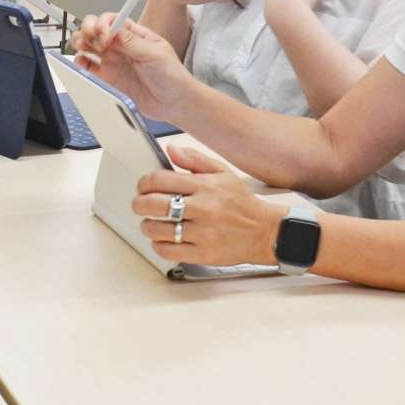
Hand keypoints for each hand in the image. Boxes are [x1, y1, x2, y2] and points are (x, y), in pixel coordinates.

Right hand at [68, 14, 201, 122]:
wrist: (173, 102)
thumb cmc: (172, 76)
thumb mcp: (155, 54)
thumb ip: (132, 42)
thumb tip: (113, 30)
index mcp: (134, 34)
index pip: (112, 20)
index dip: (103, 23)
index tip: (104, 35)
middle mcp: (121, 46)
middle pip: (96, 30)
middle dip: (87, 30)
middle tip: (91, 41)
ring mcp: (113, 61)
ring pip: (88, 45)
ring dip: (80, 43)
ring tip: (81, 47)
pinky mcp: (107, 78)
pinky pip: (88, 67)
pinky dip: (80, 63)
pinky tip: (82, 63)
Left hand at [130, 144, 289, 266]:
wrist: (265, 232)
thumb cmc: (242, 203)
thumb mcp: (223, 173)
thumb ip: (195, 160)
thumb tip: (171, 150)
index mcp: (205, 186)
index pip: (159, 180)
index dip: (144, 183)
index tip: (143, 187)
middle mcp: (203, 209)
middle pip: (153, 205)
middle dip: (139, 204)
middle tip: (140, 205)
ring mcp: (202, 233)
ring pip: (157, 230)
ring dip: (147, 226)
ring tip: (152, 223)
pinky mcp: (202, 254)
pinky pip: (167, 251)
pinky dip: (159, 245)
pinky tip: (164, 239)